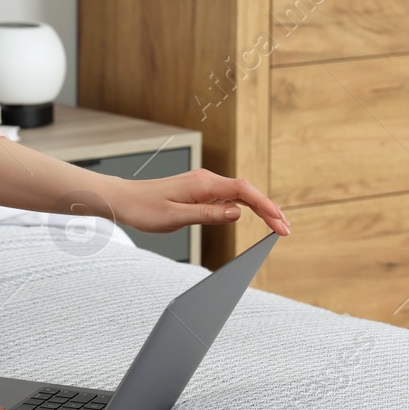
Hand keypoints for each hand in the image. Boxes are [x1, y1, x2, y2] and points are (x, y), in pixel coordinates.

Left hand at [108, 168, 290, 237]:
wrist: (122, 199)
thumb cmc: (144, 209)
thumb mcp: (176, 217)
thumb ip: (208, 214)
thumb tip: (237, 213)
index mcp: (203, 183)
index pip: (244, 192)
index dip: (266, 207)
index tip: (280, 223)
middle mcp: (206, 180)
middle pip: (247, 191)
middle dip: (269, 209)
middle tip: (286, 229)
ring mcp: (203, 184)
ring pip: (240, 194)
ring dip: (260, 208)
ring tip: (277, 225)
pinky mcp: (199, 191)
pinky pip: (228, 196)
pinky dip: (245, 206)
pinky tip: (254, 215)